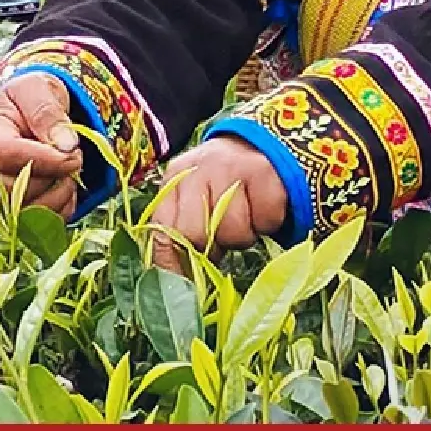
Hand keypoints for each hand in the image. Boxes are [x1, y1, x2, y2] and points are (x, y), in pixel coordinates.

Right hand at [0, 73, 85, 215]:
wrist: (30, 110)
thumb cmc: (30, 97)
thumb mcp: (38, 89)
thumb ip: (48, 112)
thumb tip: (66, 146)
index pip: (8, 155)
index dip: (45, 159)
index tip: (74, 153)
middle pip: (15, 189)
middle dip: (53, 178)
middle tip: (75, 158)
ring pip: (25, 212)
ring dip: (59, 195)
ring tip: (72, 171)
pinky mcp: (13, 206)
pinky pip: (38, 223)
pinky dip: (60, 209)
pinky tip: (68, 186)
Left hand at [148, 135, 288, 272]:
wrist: (262, 145)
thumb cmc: (222, 184)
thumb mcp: (193, 201)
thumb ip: (179, 235)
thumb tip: (172, 284)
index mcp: (174, 179)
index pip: (163, 229)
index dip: (173, 263)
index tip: (184, 285)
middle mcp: (197, 168)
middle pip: (195, 234)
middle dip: (212, 246)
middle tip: (222, 237)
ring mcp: (230, 167)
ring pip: (233, 232)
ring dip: (243, 236)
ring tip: (244, 215)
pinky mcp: (263, 172)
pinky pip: (265, 221)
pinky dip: (267, 223)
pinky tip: (262, 206)